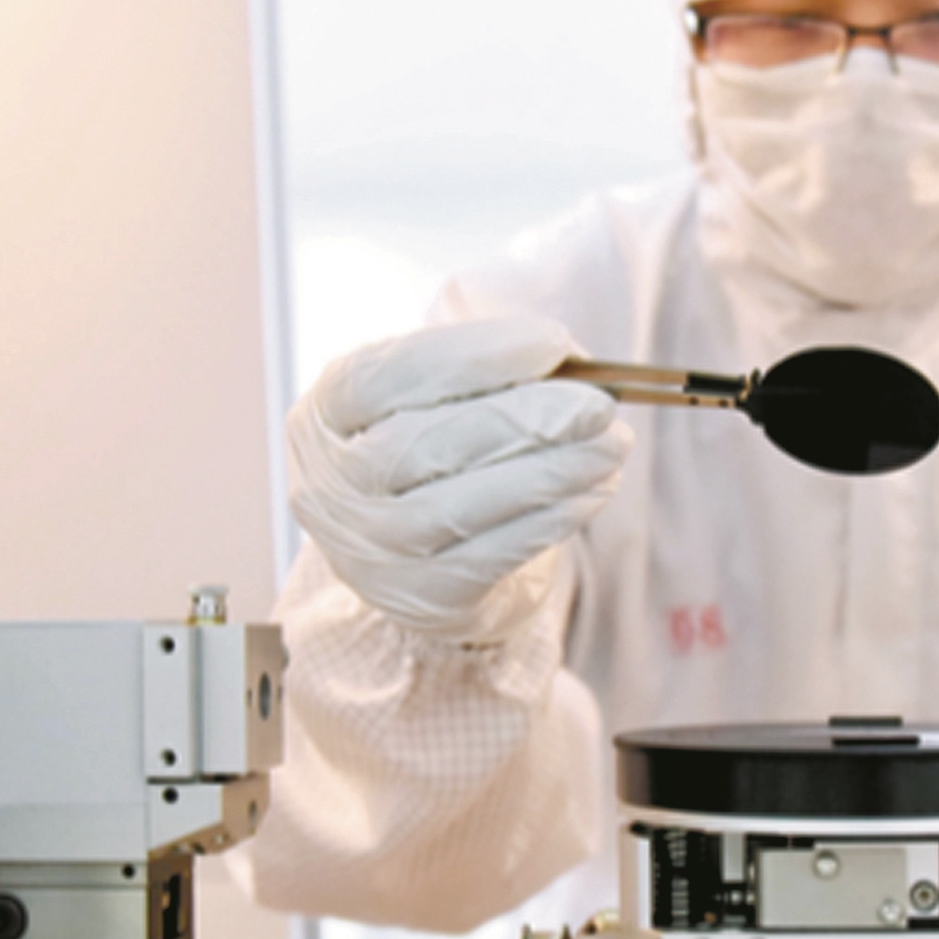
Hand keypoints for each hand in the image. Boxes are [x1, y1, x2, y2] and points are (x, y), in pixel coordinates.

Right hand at [288, 317, 632, 641]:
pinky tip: (594, 490)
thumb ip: (491, 372)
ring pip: (462, 506)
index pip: (391, 374)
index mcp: (326, 412)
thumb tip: (577, 365)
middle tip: (600, 405)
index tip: (554, 341)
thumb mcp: (439, 401)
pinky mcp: (422, 596)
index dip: (474, 356)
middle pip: (428, 444)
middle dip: (527, 419)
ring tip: (612, 445)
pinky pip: (492, 556)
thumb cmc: (435, 453)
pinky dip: (551, 519)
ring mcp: (370, 549)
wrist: (415, 556)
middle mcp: (332, 484)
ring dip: (552, 472)